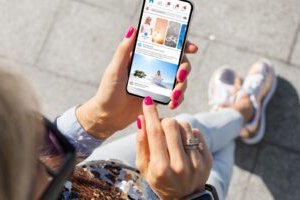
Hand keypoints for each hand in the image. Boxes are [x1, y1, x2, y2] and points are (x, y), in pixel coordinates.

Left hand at [76, 27, 197, 138]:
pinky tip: (171, 104)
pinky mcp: (159, 98)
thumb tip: (133, 29)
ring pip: (180, 81)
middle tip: (180, 76)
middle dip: (185, 69)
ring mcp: (158, 84)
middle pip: (179, 64)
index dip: (182, 45)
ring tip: (173, 97)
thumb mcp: (114, 70)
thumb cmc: (107, 92)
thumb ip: (124, 51)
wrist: (107, 116)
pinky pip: (175, 97)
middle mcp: (154, 69)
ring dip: (182, 87)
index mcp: (144, 58)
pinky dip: (177, 100)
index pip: (167, 47)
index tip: (191, 48)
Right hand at [136, 96, 212, 199]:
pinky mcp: (208, 159)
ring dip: (177, 126)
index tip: (148, 100)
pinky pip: (197, 133)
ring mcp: (196, 163)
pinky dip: (188, 133)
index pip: (155, 133)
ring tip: (173, 136)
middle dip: (164, 121)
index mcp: (161, 168)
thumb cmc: (159, 180)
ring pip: (186, 126)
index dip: (151, 114)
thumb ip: (141, 143)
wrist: (184, 197)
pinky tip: (184, 142)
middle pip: (172, 125)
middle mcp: (180, 165)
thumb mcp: (144, 167)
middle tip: (161, 127)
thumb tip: (142, 119)